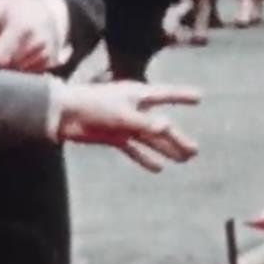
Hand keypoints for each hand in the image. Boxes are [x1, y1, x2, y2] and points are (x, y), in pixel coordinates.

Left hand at [0, 0, 59, 72]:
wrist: (44, 6)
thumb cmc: (11, 8)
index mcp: (23, 27)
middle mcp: (39, 43)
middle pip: (8, 67)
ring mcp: (47, 55)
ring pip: (17, 73)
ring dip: (9, 65)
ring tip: (11, 46)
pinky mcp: (51, 63)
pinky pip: (27, 74)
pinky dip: (20, 67)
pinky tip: (21, 52)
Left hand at [56, 82, 200, 171]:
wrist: (63, 114)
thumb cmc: (92, 106)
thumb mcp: (121, 114)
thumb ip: (144, 122)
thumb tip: (167, 127)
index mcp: (138, 95)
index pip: (166, 94)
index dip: (183, 96)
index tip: (200, 97)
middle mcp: (135, 109)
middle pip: (161, 125)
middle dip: (178, 138)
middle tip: (195, 151)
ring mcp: (125, 124)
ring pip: (150, 139)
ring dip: (166, 150)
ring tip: (183, 160)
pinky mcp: (114, 136)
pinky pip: (134, 149)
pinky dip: (145, 158)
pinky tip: (158, 169)